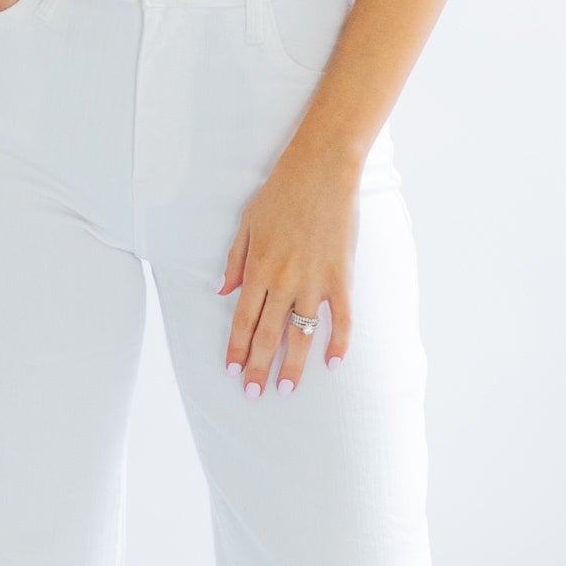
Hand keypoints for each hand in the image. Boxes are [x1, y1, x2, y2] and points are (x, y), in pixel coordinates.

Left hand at [218, 135, 359, 395]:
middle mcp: (284, 281)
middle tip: (254, 395)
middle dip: (259, 368)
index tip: (233, 373)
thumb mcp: (246, 223)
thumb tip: (223, 292)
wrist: (322, 170)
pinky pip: (342, 317)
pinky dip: (339, 342)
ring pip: (301, 333)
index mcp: (258, 268)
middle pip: (268, 334)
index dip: (237, 349)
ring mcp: (315, 281)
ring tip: (287, 390)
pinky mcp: (342, 276)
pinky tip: (334, 364)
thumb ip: (235, 260)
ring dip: (293, 364)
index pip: (243, 320)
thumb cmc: (281, 192)